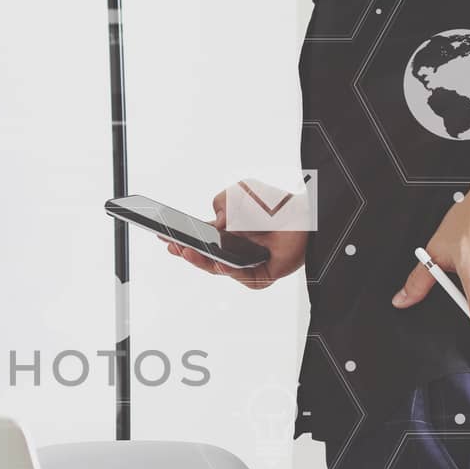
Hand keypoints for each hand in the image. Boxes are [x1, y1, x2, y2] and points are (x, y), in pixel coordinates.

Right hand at [166, 190, 308, 289]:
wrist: (307, 214)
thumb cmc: (274, 203)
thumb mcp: (242, 192)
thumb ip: (223, 202)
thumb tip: (218, 223)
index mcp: (225, 233)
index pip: (197, 239)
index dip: (180, 238)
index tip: (162, 234)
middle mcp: (232, 251)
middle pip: (203, 257)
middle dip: (185, 252)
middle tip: (170, 245)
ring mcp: (245, 265)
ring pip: (218, 268)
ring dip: (201, 261)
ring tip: (187, 251)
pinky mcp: (261, 276)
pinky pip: (241, 275)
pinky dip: (229, 269)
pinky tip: (220, 261)